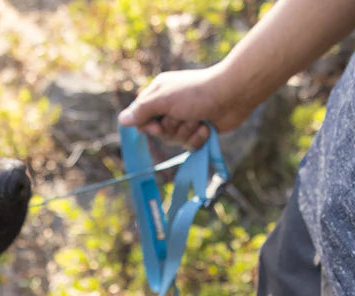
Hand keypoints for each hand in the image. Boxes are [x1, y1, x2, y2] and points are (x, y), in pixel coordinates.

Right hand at [117, 66, 255, 148]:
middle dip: (172, 128)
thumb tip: (122, 120)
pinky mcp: (199, 130)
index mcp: (158, 94)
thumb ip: (142, 111)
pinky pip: (191, 145)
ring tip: (199, 119)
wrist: (232, 95)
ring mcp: (186, 118)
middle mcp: (170, 106)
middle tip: (183, 116)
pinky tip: (207, 126)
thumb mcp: (164, 99)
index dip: (149, 125)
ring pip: (175, 140)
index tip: (157, 123)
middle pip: (159, 132)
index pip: (141, 118)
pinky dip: (199, 137)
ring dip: (187, 131)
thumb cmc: (196, 92)